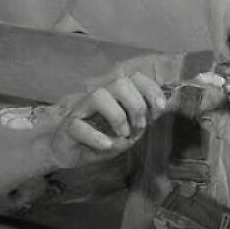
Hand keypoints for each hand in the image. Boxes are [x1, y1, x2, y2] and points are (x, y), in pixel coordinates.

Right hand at [49, 72, 166, 167]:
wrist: (69, 150)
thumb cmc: (100, 138)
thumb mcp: (126, 133)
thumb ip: (139, 125)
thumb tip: (149, 120)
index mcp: (115, 95)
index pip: (134, 78)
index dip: (150, 89)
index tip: (160, 108)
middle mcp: (100, 96)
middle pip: (119, 83)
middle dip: (136, 105)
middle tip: (139, 127)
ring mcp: (82, 109)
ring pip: (99, 95)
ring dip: (117, 117)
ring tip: (123, 135)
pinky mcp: (68, 126)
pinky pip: (79, 125)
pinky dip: (96, 136)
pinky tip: (106, 144)